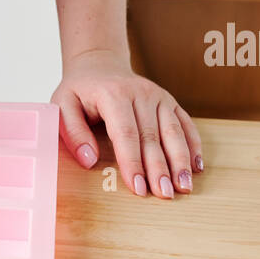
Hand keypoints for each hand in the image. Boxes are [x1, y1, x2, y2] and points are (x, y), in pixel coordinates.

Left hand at [51, 50, 203, 198]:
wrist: (99, 64)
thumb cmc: (79, 90)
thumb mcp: (62, 105)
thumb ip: (73, 132)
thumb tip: (89, 160)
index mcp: (113, 95)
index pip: (126, 133)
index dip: (132, 162)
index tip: (137, 187)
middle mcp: (140, 94)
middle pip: (152, 137)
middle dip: (159, 168)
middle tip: (164, 194)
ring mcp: (158, 96)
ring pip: (173, 132)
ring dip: (180, 160)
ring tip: (184, 187)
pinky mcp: (169, 101)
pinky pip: (184, 124)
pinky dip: (193, 145)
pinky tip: (196, 166)